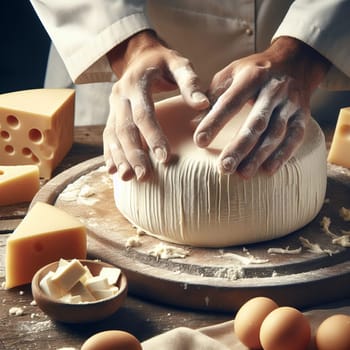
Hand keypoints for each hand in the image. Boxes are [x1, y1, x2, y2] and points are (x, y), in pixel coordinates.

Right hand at [104, 30, 208, 180]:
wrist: (139, 56)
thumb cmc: (163, 62)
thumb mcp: (178, 64)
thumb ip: (189, 82)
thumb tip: (203, 104)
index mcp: (136, 82)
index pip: (143, 113)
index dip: (153, 136)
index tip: (164, 157)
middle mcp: (119, 95)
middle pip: (124, 128)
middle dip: (134, 154)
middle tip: (143, 176)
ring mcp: (112, 106)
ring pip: (112, 135)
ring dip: (119, 158)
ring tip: (128, 178)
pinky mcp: (111, 115)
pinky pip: (107, 136)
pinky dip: (109, 154)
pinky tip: (113, 171)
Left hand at [194, 36, 329, 177]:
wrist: (296, 61)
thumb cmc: (254, 71)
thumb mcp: (231, 73)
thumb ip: (213, 96)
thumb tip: (193, 123)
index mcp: (251, 77)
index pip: (230, 102)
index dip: (214, 122)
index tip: (199, 142)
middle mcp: (274, 89)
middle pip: (255, 123)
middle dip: (239, 148)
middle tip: (224, 168)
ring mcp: (291, 103)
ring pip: (275, 133)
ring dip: (259, 156)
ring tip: (242, 174)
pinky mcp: (303, 115)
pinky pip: (294, 137)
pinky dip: (282, 155)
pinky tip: (268, 170)